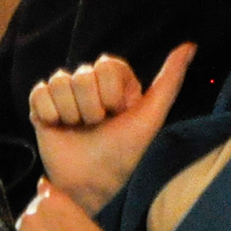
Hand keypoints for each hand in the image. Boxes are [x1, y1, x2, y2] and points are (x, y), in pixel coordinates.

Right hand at [31, 44, 192, 215]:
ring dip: (71, 113)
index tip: (118, 114)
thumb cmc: (125, 153)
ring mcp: (65, 95)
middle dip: (90, 107)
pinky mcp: (42, 106)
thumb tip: (190, 45)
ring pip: (60, 82)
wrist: (92, 184)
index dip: (110, 93)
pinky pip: (39, 93)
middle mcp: (90, 84)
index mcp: (114, 82)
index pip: (106, 64)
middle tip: (96, 127)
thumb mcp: (151, 117)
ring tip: (78, 130)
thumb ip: (170, 80)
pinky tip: (59, 127)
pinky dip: (49, 113)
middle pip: (81, 75)